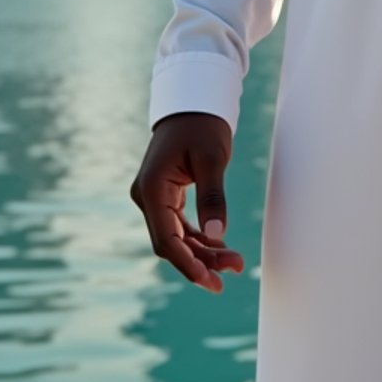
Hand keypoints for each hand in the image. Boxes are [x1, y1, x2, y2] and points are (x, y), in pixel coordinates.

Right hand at [129, 111, 245, 293]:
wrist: (194, 101)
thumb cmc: (203, 124)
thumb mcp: (213, 158)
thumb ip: (213, 196)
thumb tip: (219, 236)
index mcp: (152, 189)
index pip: (166, 240)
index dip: (187, 263)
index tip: (209, 279)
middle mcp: (147, 197)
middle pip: (172, 243)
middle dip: (200, 261)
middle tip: (232, 273)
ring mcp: (154, 197)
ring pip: (177, 237)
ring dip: (202, 252)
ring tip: (233, 264)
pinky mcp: (165, 196)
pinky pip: (180, 225)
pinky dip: (199, 238)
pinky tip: (221, 248)